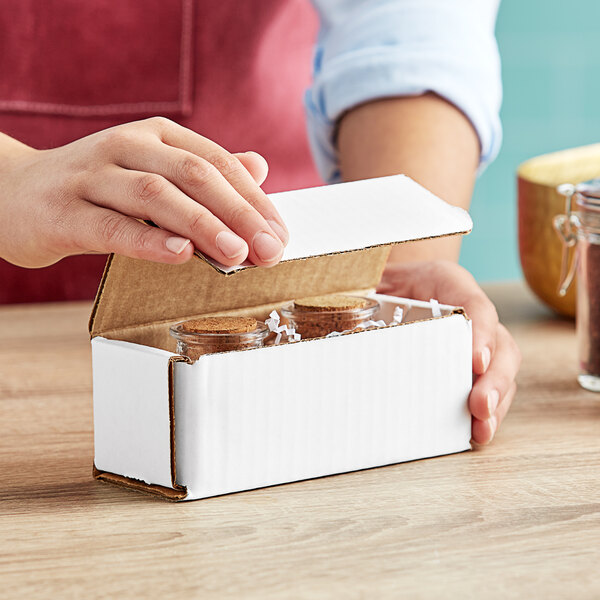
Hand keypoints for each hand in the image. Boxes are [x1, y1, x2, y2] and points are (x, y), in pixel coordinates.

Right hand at [0, 117, 287, 268]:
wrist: (13, 192)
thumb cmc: (98, 189)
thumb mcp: (154, 170)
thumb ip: (204, 169)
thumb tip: (259, 167)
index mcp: (156, 135)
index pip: (216, 162)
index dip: (253, 199)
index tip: (279, 235)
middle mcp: (127, 146)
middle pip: (194, 174)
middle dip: (238, 213)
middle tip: (269, 249)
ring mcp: (92, 176)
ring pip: (156, 196)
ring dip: (202, 225)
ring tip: (236, 254)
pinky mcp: (65, 211)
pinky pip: (112, 226)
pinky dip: (149, 241)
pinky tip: (180, 254)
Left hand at [377, 260, 520, 444]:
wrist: (391, 286)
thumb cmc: (381, 284)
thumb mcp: (371, 279)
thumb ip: (362, 295)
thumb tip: (339, 314)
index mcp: (447, 282)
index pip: (475, 305)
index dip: (481, 333)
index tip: (476, 362)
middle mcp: (471, 312)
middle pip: (500, 343)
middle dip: (494, 378)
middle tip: (480, 406)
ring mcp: (477, 340)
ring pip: (502, 369)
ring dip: (496, 402)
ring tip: (483, 429)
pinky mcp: (471, 365)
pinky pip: (491, 387)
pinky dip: (489, 411)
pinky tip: (477, 433)